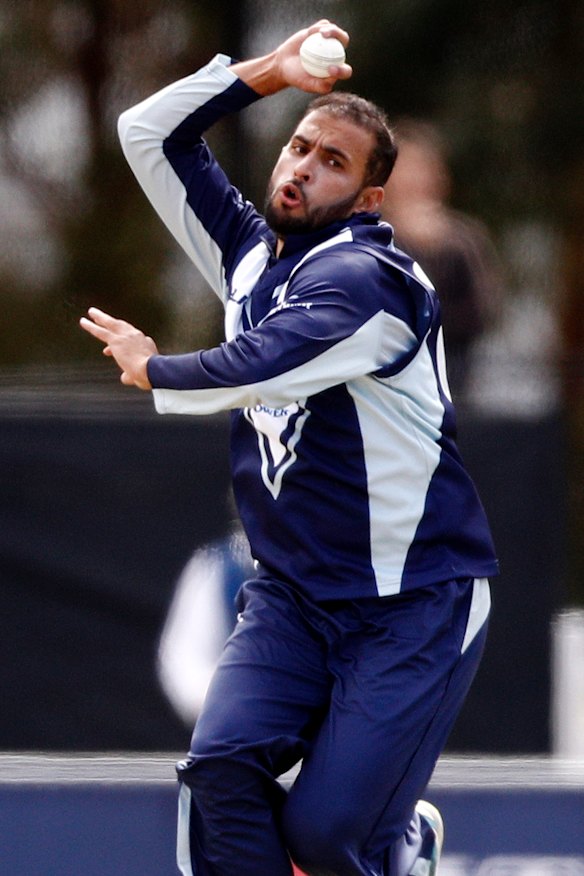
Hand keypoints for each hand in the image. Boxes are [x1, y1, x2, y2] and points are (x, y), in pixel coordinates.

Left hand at [79, 307, 156, 389]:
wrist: (152, 370)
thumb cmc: (150, 376)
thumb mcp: (141, 375)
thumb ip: (130, 375)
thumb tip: (124, 378)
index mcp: (145, 344)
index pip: (131, 340)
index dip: (121, 342)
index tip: (109, 350)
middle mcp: (136, 336)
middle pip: (122, 326)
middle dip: (111, 322)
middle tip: (101, 318)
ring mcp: (126, 337)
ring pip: (110, 323)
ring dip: (100, 317)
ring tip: (91, 312)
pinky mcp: (115, 340)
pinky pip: (100, 331)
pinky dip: (91, 326)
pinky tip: (83, 322)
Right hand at [232, 20, 351, 95]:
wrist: (281, 66)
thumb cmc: (294, 78)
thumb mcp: (305, 85)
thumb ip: (319, 86)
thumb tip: (331, 84)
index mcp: (333, 70)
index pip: (343, 68)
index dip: (342, 68)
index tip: (332, 69)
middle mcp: (332, 54)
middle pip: (343, 44)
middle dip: (341, 41)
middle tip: (332, 42)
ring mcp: (326, 42)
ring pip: (335, 33)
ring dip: (332, 31)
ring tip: (322, 34)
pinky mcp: (318, 31)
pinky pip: (324, 26)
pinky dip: (321, 28)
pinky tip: (316, 32)